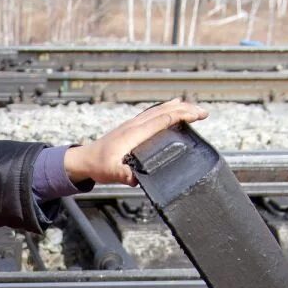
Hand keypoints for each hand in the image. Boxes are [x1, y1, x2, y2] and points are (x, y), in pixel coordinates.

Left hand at [64, 98, 208, 186]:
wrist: (83, 159)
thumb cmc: (98, 166)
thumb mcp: (111, 173)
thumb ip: (124, 175)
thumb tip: (136, 179)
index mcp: (134, 133)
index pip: (162, 120)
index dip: (181, 116)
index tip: (198, 115)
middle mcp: (135, 125)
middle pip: (164, 111)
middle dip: (185, 109)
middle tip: (204, 112)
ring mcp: (132, 124)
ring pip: (159, 110)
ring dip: (177, 107)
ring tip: (193, 108)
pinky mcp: (131, 127)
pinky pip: (152, 114)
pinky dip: (166, 110)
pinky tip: (171, 108)